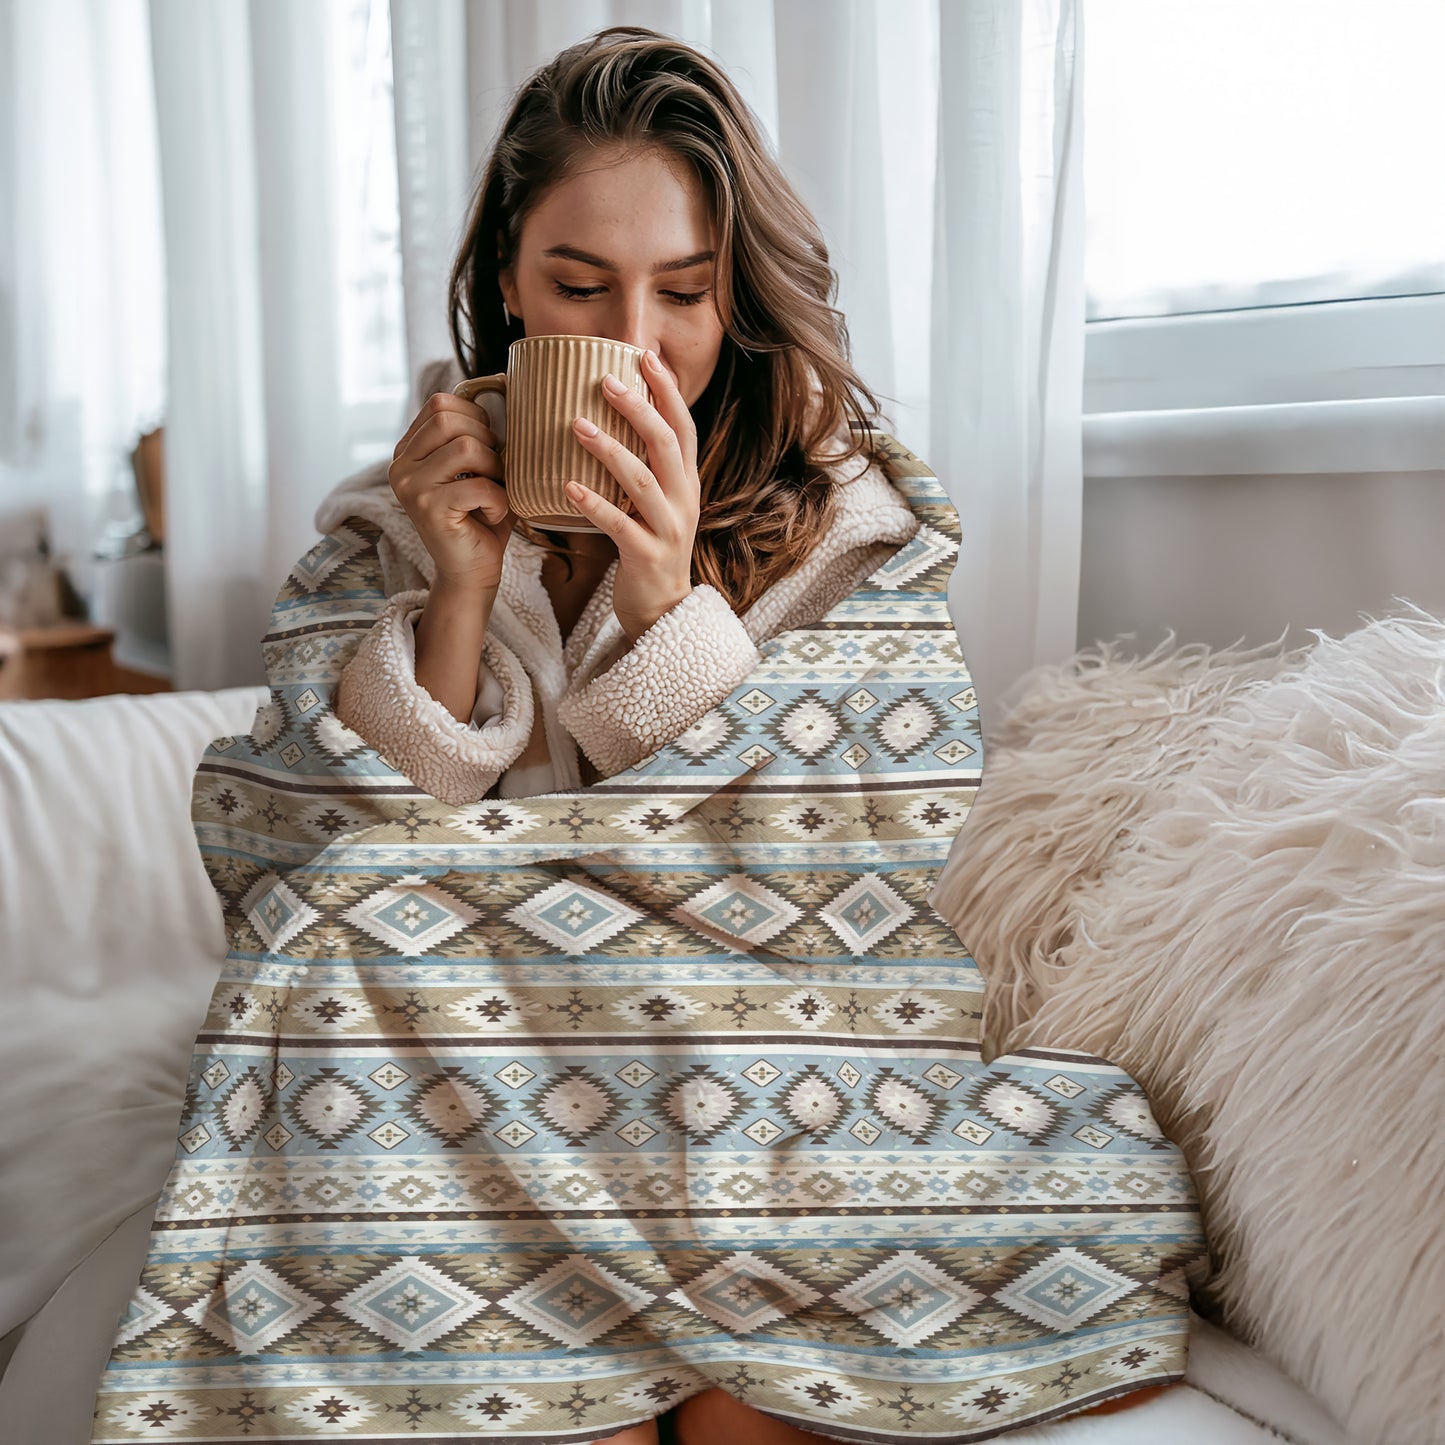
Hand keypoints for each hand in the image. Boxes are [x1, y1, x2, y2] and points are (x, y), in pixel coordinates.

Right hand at [389, 393, 511, 592]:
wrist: (472, 571)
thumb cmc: (481, 516)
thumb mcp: (478, 468)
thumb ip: (478, 435)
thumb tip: (502, 391)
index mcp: (409, 450)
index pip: (439, 404)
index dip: (475, 416)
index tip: (489, 446)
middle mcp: (400, 465)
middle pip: (449, 419)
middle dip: (486, 440)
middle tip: (496, 470)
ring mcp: (410, 487)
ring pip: (465, 447)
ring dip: (496, 468)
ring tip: (496, 491)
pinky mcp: (428, 509)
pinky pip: (479, 486)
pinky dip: (499, 499)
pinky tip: (493, 514)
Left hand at [567, 349, 698, 643]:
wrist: (663, 610)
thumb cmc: (650, 549)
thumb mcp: (655, 504)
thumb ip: (642, 469)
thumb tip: (607, 422)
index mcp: (686, 482)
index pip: (683, 427)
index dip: (667, 391)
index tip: (644, 357)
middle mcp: (684, 500)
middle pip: (665, 444)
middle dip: (638, 408)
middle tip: (605, 381)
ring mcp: (669, 529)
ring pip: (642, 481)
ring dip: (609, 450)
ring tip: (576, 426)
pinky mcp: (647, 556)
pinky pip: (618, 525)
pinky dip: (592, 504)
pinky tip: (567, 487)